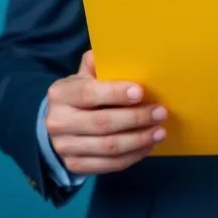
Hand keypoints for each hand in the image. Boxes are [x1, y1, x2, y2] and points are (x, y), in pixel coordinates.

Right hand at [45, 51, 166, 174]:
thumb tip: (120, 51)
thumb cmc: (79, 95)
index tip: (140, 92)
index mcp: (61, 94)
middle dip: (136, 118)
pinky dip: (132, 156)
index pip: (89, 93)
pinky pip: (109, 165)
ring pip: (109, 147)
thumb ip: (98, 65)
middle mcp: (59, 122)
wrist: (56, 125)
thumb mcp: (83, 76)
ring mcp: (65, 147)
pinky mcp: (75, 166)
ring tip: (160, 132)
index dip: (115, 93)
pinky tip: (148, 146)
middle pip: (102, 123)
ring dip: (139, 140)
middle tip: (160, 112)